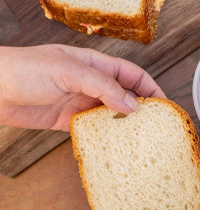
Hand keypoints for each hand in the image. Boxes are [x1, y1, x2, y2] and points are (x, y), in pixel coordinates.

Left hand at [0, 44, 164, 130]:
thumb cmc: (26, 69)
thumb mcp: (70, 71)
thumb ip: (103, 87)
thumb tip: (133, 105)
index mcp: (95, 64)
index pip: (132, 74)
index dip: (151, 87)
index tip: (165, 105)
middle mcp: (91, 83)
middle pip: (125, 95)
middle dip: (141, 109)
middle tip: (156, 127)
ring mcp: (79, 101)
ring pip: (110, 114)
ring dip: (123, 125)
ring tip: (138, 140)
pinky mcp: (66, 120)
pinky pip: (91, 128)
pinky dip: (103, 136)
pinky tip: (111, 144)